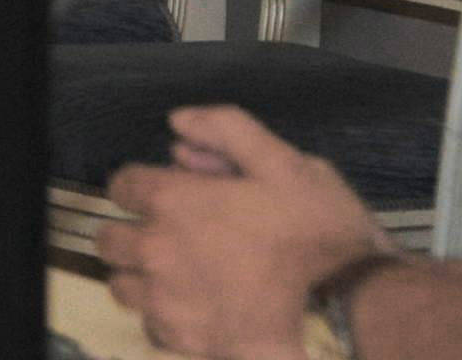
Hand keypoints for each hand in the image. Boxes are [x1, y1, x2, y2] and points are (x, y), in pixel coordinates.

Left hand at [101, 106, 387, 358]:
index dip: (145, 186)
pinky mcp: (184, 340)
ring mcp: (166, 301)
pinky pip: (152, 325)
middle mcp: (156, 250)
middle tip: (175, 240)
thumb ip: (227, 130)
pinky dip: (167, 317)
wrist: (351, 304)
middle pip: (111, 239)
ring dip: (144, 278)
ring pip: (124, 286)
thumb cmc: (317, 228)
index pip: (122, 185)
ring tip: (184, 278)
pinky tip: (200, 310)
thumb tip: (177, 123)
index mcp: (172, 201)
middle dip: (135, 233)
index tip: (171, 196)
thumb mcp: (285, 162)